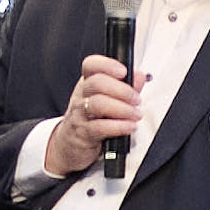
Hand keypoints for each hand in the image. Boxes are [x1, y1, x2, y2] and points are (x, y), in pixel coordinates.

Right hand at [41, 59, 140, 181]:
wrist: (71, 144)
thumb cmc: (91, 119)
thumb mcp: (108, 99)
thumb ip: (126, 87)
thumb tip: (139, 76)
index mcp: (87, 83)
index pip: (91, 65)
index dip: (107, 65)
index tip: (123, 71)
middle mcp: (81, 96)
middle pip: (97, 83)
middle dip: (122, 90)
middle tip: (136, 99)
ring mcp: (80, 114)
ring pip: (98, 104)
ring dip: (123, 109)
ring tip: (135, 115)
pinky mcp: (83, 133)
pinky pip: (100, 127)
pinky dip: (119, 126)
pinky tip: (130, 126)